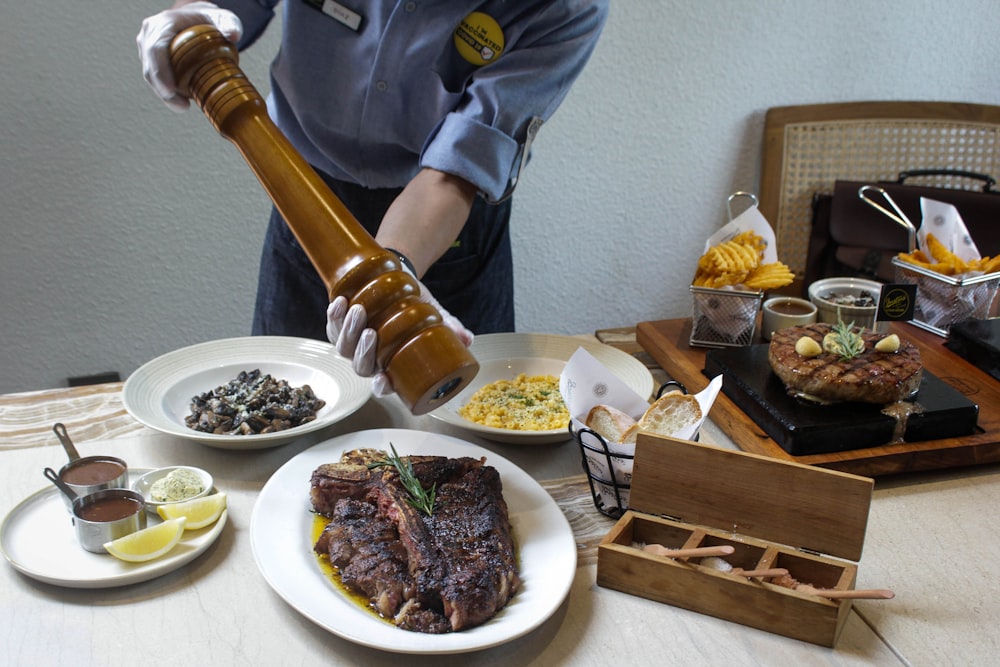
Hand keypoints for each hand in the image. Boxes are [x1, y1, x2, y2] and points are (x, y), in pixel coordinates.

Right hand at [136, 2, 241, 111]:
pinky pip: (154, 76)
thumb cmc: (209, 20)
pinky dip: (165, 90)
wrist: (195, 18)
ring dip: (164, 93)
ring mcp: (146, 45)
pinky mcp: (149, 56)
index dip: (161, 71)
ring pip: (150, 74)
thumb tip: (234, 36)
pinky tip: (180, 100)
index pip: (156, 49)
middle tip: (182, 106)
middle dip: (162, 90)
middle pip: (150, 66)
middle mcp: (150, 33)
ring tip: (183, 106)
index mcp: (164, 23)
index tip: (171, 91)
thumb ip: (229, 24)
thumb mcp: (222, 18)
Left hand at [326, 273, 472, 396]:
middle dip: (363, 352)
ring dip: (348, 331)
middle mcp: (371, 360)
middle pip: (362, 367)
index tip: (384, 380)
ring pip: (344, 348)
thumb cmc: (417, 306)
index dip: (382, 388)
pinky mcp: (340, 329)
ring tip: (357, 310)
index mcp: (393, 367)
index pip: (385, 386)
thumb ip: (449, 328)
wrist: (399, 282)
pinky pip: (332, 329)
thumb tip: (467, 338)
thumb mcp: (435, 316)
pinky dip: (334, 317)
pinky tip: (340, 303)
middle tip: (372, 332)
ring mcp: (354, 346)